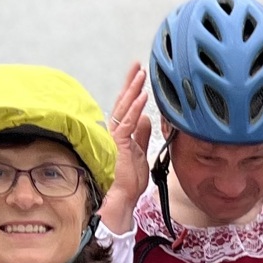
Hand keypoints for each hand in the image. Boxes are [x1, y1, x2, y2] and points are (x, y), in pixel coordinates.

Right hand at [99, 62, 152, 235]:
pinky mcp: (118, 143)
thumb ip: (142, 135)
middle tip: (138, 65)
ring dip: (134, 90)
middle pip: (123, 102)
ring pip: (125, 108)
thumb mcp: (140, 153)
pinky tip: (143, 96)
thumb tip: (146, 119)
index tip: (139, 74)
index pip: (126, 107)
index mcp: (120, 133)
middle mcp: (115, 131)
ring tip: (142, 74)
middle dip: (131, 82)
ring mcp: (115, 137)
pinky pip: (128, 122)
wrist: (121, 198)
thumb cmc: (128, 181)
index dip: (132, 90)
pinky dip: (136, 108)